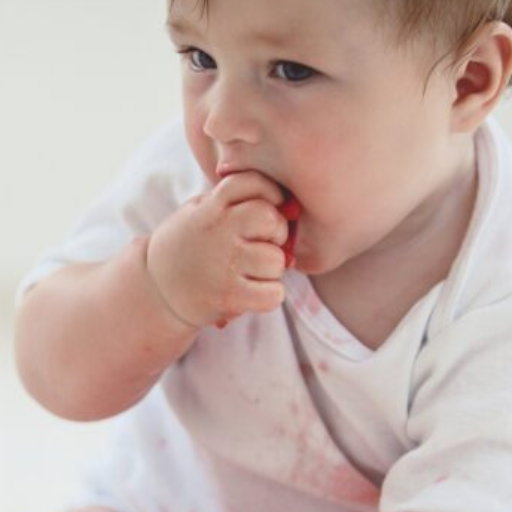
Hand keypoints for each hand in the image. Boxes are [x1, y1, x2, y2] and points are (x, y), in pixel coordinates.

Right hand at [146, 171, 289, 328]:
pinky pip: (274, 294)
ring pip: (277, 260)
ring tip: (252, 270)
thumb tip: (287, 206)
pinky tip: (253, 291)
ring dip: (271, 269)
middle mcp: (219, 231)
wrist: (155, 289)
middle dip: (276, 233)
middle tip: (261, 244)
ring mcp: (225, 264)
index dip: (271, 192)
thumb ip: (232, 202)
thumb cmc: (187, 247)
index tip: (272, 206)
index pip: (252, 182)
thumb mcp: (199, 211)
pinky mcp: (229, 296)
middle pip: (271, 219)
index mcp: (211, 207)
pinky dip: (270, 295)